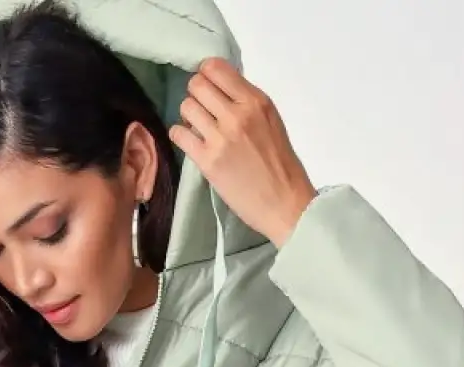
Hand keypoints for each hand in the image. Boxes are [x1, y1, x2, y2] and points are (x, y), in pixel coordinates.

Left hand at [168, 58, 317, 246]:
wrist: (284, 203)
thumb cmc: (281, 165)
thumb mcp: (270, 121)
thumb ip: (247, 103)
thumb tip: (222, 90)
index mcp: (255, 101)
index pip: (216, 67)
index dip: (206, 74)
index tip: (208, 86)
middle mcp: (237, 114)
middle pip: (197, 84)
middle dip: (195, 93)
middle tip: (202, 108)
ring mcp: (220, 137)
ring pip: (186, 106)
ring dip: (188, 114)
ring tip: (197, 127)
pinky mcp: (207, 161)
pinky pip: (179, 134)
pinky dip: (180, 134)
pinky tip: (189, 141)